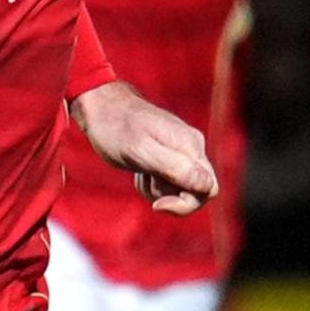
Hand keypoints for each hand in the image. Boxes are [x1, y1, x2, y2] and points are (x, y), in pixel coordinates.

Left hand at [71, 80, 216, 216]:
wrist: (100, 107)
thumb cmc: (116, 128)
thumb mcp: (142, 151)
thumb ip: (176, 168)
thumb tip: (207, 186)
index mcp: (191, 146)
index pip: (208, 189)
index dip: (186, 204)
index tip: (158, 203)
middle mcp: (191, 148)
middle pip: (197, 191)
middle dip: (170, 197)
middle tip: (146, 182)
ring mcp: (180, 150)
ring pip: (181, 188)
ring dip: (159, 190)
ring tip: (139, 173)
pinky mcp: (167, 154)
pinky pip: (169, 181)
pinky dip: (153, 183)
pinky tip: (139, 171)